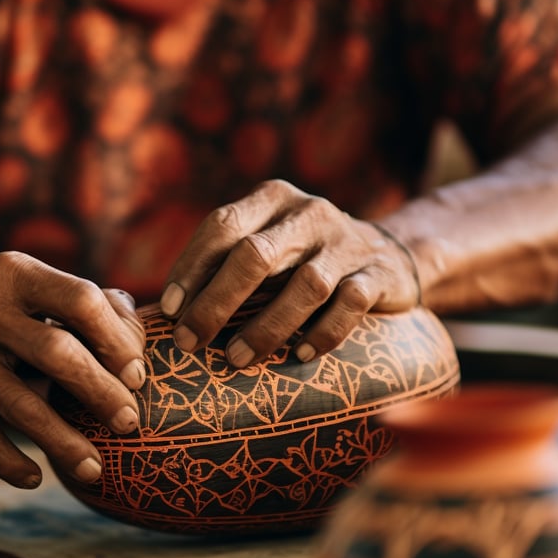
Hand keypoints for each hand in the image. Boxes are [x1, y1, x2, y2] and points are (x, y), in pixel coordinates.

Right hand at [0, 252, 145, 488]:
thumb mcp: (31, 290)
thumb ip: (89, 306)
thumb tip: (140, 343)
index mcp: (15, 271)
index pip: (81, 300)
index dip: (117, 340)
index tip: (137, 376)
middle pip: (57, 353)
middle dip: (101, 393)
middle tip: (130, 422)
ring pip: (21, 405)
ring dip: (63, 442)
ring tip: (94, 469)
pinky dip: (11, 462)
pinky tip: (36, 477)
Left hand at [159, 180, 419, 366]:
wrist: (390, 254)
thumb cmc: (301, 259)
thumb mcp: (266, 245)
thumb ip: (226, 262)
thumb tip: (167, 313)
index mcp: (272, 198)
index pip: (223, 224)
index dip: (192, 267)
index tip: (169, 309)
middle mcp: (309, 213)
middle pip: (256, 255)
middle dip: (217, 302)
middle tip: (190, 342)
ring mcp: (346, 242)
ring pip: (305, 285)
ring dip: (266, 327)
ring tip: (236, 359)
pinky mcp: (378, 273)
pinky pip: (350, 305)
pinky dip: (322, 333)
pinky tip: (298, 356)